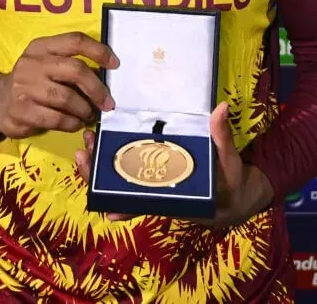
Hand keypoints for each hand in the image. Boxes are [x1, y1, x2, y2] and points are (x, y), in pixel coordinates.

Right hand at [0, 32, 117, 138]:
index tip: (114, 64)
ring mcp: (25, 87)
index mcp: (42, 47)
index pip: (75, 40)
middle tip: (107, 102)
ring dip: (85, 109)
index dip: (99, 51)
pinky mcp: (22, 111)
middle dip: (97, 88)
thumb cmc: (31, 81)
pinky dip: (72, 123)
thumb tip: (105, 76)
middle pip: (75, 70)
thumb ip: (69, 64)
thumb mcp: (45, 63)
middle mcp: (33, 63)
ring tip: (89, 114)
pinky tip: (76, 123)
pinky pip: (57, 118)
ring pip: (67, 98)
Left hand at [74, 102, 274, 226]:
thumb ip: (222, 136)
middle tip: (85, 154)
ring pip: (120, 181)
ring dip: (100, 167)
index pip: (147, 204)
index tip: (108, 208)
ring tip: (86, 145)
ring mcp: (152, 184)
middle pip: (124, 191)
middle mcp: (159, 193)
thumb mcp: (229, 160)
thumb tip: (220, 108)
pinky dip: (111, 160)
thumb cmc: (230, 181)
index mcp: (177, 197)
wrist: (231, 195)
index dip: (126, 207)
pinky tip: (97, 146)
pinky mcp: (151, 175)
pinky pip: (126, 172)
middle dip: (101, 178)